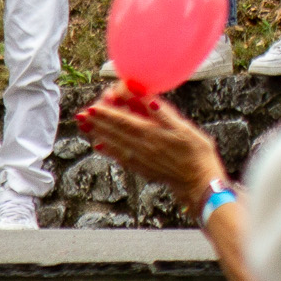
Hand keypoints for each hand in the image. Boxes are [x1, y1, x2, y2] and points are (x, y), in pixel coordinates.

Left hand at [78, 86, 226, 200]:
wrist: (199, 181)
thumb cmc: (197, 152)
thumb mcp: (185, 128)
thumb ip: (164, 114)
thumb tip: (147, 100)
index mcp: (152, 134)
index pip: (125, 121)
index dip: (108, 113)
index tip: (93, 106)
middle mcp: (142, 147)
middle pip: (115, 132)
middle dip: (97, 122)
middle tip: (81, 114)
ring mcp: (140, 159)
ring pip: (114, 144)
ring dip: (98, 133)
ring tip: (84, 125)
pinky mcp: (142, 168)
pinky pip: (120, 158)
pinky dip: (108, 151)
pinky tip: (100, 146)